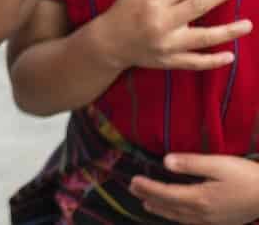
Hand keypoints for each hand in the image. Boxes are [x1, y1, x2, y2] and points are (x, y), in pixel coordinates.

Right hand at [93, 0, 250, 70]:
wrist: (108, 43)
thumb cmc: (123, 11)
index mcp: (152, 2)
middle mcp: (162, 23)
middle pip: (197, 7)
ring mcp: (168, 44)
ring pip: (203, 38)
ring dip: (227, 31)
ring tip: (248, 24)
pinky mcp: (170, 61)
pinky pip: (195, 63)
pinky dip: (213, 61)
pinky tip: (230, 56)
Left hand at [132, 153, 258, 223]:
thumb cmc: (247, 177)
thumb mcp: (219, 164)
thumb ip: (191, 163)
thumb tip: (165, 162)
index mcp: (200, 198)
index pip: (166, 193)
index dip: (148, 187)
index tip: (133, 180)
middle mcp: (203, 213)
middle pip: (170, 206)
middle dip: (150, 198)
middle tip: (133, 189)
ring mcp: (212, 221)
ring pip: (180, 217)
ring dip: (162, 210)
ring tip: (148, 204)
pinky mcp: (221, 222)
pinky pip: (192, 222)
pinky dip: (178, 218)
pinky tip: (177, 215)